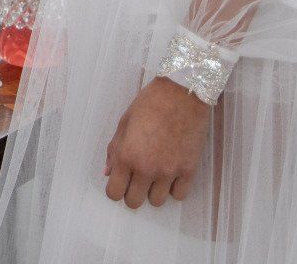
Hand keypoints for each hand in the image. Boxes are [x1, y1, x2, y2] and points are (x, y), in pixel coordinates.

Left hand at [103, 75, 210, 208]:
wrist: (182, 94)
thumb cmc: (150, 104)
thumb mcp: (124, 123)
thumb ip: (114, 150)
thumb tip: (107, 172)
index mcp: (126, 156)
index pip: (114, 193)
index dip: (115, 189)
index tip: (120, 182)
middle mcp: (146, 168)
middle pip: (134, 202)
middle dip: (132, 193)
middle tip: (136, 179)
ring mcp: (169, 171)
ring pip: (157, 202)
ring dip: (153, 191)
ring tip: (156, 174)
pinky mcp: (188, 170)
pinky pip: (179, 195)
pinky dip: (174, 188)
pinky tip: (171, 174)